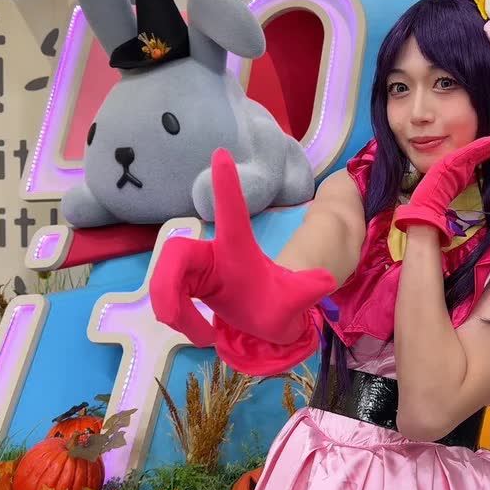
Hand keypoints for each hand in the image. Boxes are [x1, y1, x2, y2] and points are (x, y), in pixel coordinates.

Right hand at [150, 148, 335, 347]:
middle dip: (166, 286)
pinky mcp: (183, 285)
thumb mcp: (296, 301)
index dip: (226, 186)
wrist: (265, 321)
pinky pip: (164, 299)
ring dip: (174, 312)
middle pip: (174, 254)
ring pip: (164, 281)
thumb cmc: (278, 304)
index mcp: (239, 247)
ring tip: (202, 336)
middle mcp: (214, 253)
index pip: (232, 212)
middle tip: (172, 317)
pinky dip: (176, 320)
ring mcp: (195, 270)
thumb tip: (326, 279)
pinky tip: (200, 335)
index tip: (222, 153)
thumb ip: (308, 290)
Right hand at [392, 128, 489, 244]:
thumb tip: (478, 179)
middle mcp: (465, 155)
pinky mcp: (457, 158)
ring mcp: (461, 155)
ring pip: (488, 143)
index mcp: (467, 162)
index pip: (489, 150)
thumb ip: (469, 179)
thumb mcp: (460, 186)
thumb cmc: (439, 197)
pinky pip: (478, 149)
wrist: (427, 202)